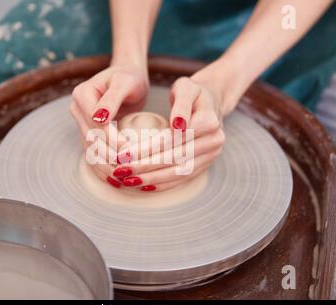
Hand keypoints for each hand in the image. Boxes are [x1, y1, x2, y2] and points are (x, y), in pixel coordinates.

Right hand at [70, 63, 148, 185]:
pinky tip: (115, 179)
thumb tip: (98, 118)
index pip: (96, 124)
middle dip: (109, 157)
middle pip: (91, 139)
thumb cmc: (130, 77)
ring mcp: (81, 121)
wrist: (128, 76)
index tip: (130, 151)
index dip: (112, 140)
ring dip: (105, 165)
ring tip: (123, 179)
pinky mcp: (88, 131)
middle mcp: (77, 109)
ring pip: (90, 149)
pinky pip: (93, 152)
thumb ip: (112, 99)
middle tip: (128, 171)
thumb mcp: (124, 82)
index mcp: (82, 95)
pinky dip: (103, 165)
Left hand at [112, 76, 231, 191]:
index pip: (174, 139)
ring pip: (178, 172)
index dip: (148, 148)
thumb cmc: (193, 92)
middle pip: (175, 158)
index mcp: (209, 120)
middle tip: (121, 171)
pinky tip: (144, 185)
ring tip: (128, 181)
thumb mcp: (186, 87)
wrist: (211, 102)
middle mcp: (214, 140)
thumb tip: (177, 125)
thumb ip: (181, 104)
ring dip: (152, 178)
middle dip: (145, 166)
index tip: (124, 154)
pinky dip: (163, 183)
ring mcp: (211, 155)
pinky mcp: (205, 164)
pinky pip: (183, 178)